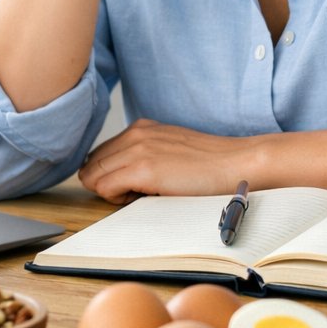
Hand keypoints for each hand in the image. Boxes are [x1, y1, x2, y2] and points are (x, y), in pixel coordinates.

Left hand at [77, 119, 258, 203]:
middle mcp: (134, 133)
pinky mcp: (142, 168)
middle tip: (136, 192)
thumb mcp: (168, 150)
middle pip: (91, 165)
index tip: (131, 186)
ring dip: (111, 191)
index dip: (109, 176)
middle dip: (106, 183)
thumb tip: (115, 177)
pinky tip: (144, 197)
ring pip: (93, 176)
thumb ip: (141, 155)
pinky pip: (104, 187)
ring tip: (142, 193)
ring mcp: (137, 149)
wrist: (236, 164)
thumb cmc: (207, 165)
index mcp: (140, 128)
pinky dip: (116, 198)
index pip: (98, 155)